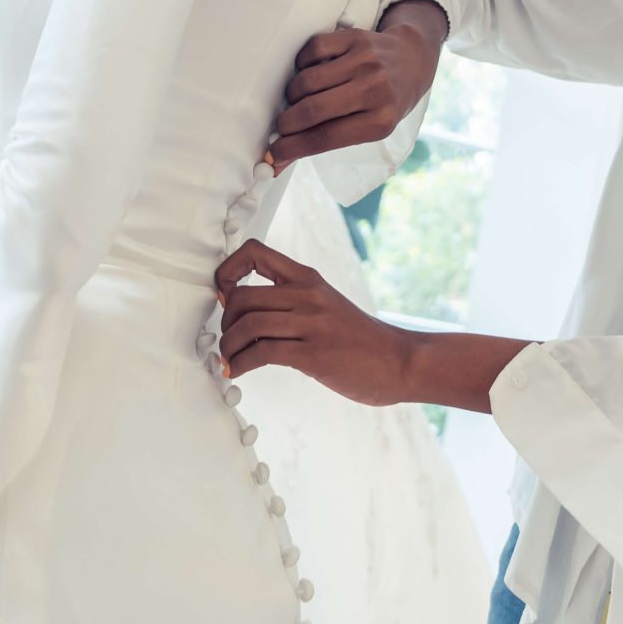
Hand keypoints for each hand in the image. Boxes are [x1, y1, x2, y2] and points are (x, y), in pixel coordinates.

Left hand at [214, 240, 416, 405]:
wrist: (399, 361)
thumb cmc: (359, 338)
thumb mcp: (326, 304)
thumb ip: (293, 301)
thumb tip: (248, 314)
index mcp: (308, 278)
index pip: (254, 252)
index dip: (228, 271)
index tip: (223, 295)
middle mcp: (307, 294)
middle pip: (241, 295)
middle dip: (224, 323)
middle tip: (228, 340)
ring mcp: (311, 323)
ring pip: (247, 324)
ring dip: (227, 346)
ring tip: (228, 361)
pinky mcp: (313, 353)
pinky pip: (261, 352)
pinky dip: (240, 364)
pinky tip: (238, 372)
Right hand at [265, 0, 447, 170]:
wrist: (411, 60)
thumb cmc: (384, 101)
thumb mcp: (368, 127)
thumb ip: (325, 141)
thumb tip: (279, 162)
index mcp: (380, 121)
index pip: (326, 138)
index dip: (293, 147)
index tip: (274, 153)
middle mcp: (374, 89)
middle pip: (313, 110)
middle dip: (287, 123)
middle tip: (282, 125)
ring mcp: (365, 61)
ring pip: (307, 80)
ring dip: (293, 95)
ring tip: (299, 99)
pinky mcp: (355, 38)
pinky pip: (312, 50)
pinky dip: (302, 64)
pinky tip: (310, 72)